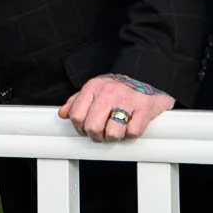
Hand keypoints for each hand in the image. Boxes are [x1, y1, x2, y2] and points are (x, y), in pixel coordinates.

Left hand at [58, 73, 174, 142]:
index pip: (76, 116)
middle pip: (92, 127)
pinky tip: (132, 124)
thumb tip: (63, 114)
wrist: (149, 77)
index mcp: (94, 86)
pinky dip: (132, 133)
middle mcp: (109, 91)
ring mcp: (127, 99)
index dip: (80, 128)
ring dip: (115, 136)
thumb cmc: (119, 89)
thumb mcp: (96, 90)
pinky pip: (132, 132)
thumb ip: (77, 101)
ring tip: (118, 129)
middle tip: (103, 132)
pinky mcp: (145, 107)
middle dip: (97, 135)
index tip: (87, 129)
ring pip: (112, 133)